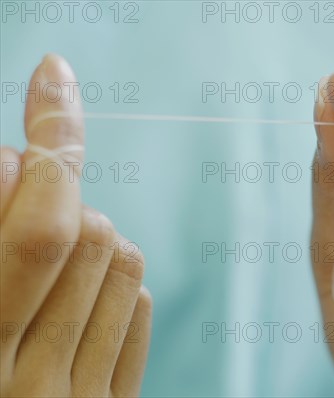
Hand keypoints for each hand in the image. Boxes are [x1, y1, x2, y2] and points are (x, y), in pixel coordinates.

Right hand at [0, 55, 150, 396]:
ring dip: (89, 230)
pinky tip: (80, 286)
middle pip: (88, 236)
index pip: (39, 233)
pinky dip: (114, 274)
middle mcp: (25, 381)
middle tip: (29, 185)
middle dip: (59, 188)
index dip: (51, 142)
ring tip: (51, 250)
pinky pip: (139, 302)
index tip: (55, 78)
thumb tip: (20, 163)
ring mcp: (76, 397)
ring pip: (122, 258)